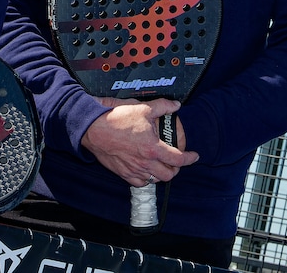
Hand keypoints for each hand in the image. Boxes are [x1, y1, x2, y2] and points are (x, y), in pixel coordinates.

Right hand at [82, 98, 198, 187]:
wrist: (92, 128)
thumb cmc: (116, 119)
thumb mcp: (142, 108)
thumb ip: (162, 107)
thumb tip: (176, 105)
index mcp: (153, 148)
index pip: (179, 159)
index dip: (190, 159)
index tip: (194, 156)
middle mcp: (145, 162)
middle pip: (169, 175)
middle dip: (175, 169)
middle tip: (175, 162)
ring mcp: (133, 169)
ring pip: (155, 180)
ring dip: (161, 174)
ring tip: (160, 166)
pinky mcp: (122, 172)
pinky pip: (139, 182)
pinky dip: (145, 179)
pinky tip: (145, 171)